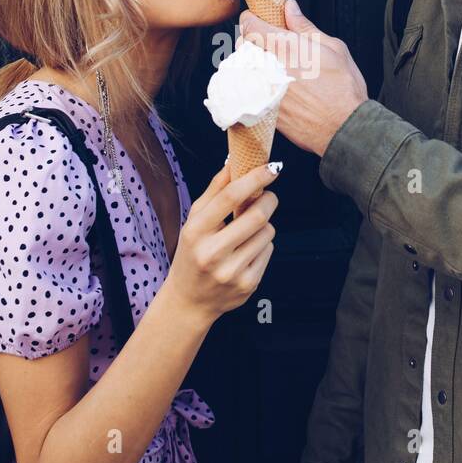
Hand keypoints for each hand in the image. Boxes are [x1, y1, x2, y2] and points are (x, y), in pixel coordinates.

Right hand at [164, 163, 279, 326]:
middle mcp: (212, 253)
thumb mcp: (194, 221)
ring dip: (264, 225)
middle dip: (268, 200)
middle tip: (267, 196)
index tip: (271, 167)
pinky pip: (269, 251)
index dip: (254, 178)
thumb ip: (215, 191)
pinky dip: (262, 245)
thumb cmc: (192, 253)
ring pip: (267, 233)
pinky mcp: (248, 284)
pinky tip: (246, 251)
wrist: (190, 300)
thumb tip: (234, 162)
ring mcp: (231, 272)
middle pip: (257, 216)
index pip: (229, 197)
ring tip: (248, 232)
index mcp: (195, 231)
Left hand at [238, 0, 368, 157]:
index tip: (257, 20)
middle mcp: (269, 67)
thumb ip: (305, 27)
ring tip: (274, 69)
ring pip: (243, 68)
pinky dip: (256, 85)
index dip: (252, 19)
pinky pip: (248, 90)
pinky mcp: (262, 108)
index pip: (250, 24)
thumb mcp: (333, 48)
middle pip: (243, 45)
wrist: (343, 127)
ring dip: (253, 64)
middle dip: (252, 41)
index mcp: (285, 47)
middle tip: (270, 45)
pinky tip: (273, 88)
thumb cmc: (343, 89)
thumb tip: (291, 8)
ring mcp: (263, 89)